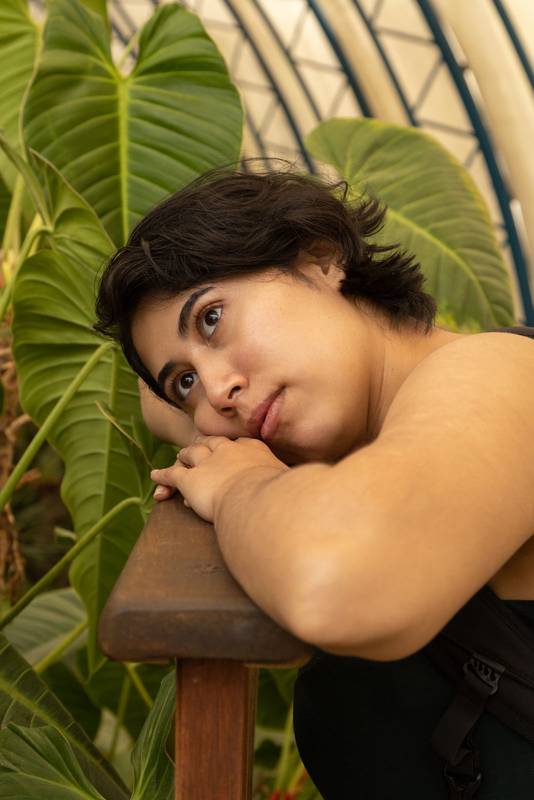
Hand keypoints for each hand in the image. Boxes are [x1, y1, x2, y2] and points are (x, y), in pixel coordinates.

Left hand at [150, 435, 289, 522]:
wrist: (258, 499)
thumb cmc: (281, 494)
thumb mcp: (293, 482)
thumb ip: (297, 482)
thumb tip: (319, 484)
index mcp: (254, 449)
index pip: (240, 445)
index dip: (234, 450)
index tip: (233, 453)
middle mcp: (229, 450)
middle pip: (213, 442)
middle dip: (206, 445)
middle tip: (201, 448)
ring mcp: (208, 462)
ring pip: (191, 454)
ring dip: (184, 456)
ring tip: (179, 458)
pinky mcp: (190, 479)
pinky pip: (173, 475)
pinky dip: (163, 476)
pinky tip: (156, 477)